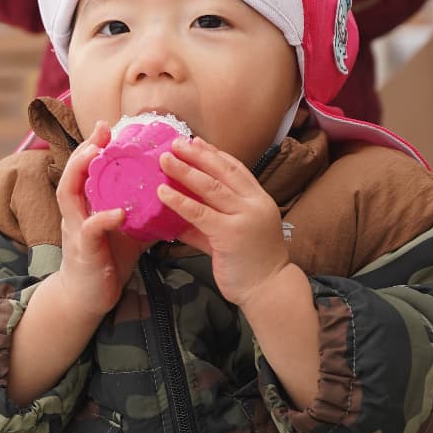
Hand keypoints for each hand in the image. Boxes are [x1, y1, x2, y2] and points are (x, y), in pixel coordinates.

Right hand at [51, 122, 144, 320]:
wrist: (88, 299)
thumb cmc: (106, 263)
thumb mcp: (126, 233)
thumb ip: (141, 213)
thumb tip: (170, 197)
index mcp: (85, 207)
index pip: (84, 171)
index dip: (92, 147)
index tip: (106, 127)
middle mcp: (75, 214)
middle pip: (71, 173)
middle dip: (84, 149)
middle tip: (102, 130)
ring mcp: (76, 231)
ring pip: (69, 194)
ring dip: (81, 171)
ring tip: (97, 153)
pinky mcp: (83, 251)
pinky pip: (90, 229)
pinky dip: (104, 218)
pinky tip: (119, 211)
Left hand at [156, 137, 292, 307]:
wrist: (269, 290)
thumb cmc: (252, 265)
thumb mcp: (233, 237)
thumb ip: (209, 224)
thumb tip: (179, 217)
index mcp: (258, 200)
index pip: (235, 168)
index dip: (214, 154)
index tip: (196, 142)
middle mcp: (254, 203)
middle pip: (222, 171)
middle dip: (197, 155)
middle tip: (176, 142)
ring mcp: (243, 217)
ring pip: (210, 187)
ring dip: (185, 170)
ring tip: (165, 159)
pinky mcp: (230, 234)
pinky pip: (200, 213)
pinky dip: (179, 201)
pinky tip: (163, 192)